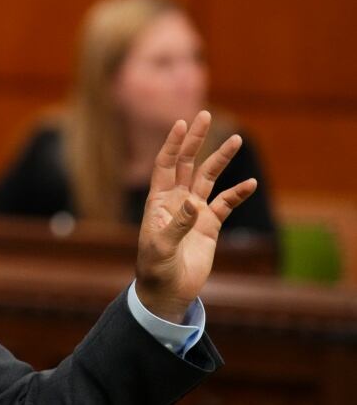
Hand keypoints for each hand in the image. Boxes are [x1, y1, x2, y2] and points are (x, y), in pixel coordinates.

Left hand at [135, 111, 257, 322]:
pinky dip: (238, 193)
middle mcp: (176, 200)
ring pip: (209, 178)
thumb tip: (192, 203)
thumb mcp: (161, 247)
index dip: (173, 144)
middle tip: (205, 114)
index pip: (165, 165)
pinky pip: (226, 203)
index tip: (182, 123)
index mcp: (158, 200)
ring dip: (221, 159)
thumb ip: (176, 225)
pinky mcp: (210, 224)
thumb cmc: (155, 268)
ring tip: (236, 139)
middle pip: (187, 163)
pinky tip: (250, 183)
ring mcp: (194, 210)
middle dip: (196, 140)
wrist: (167, 290)